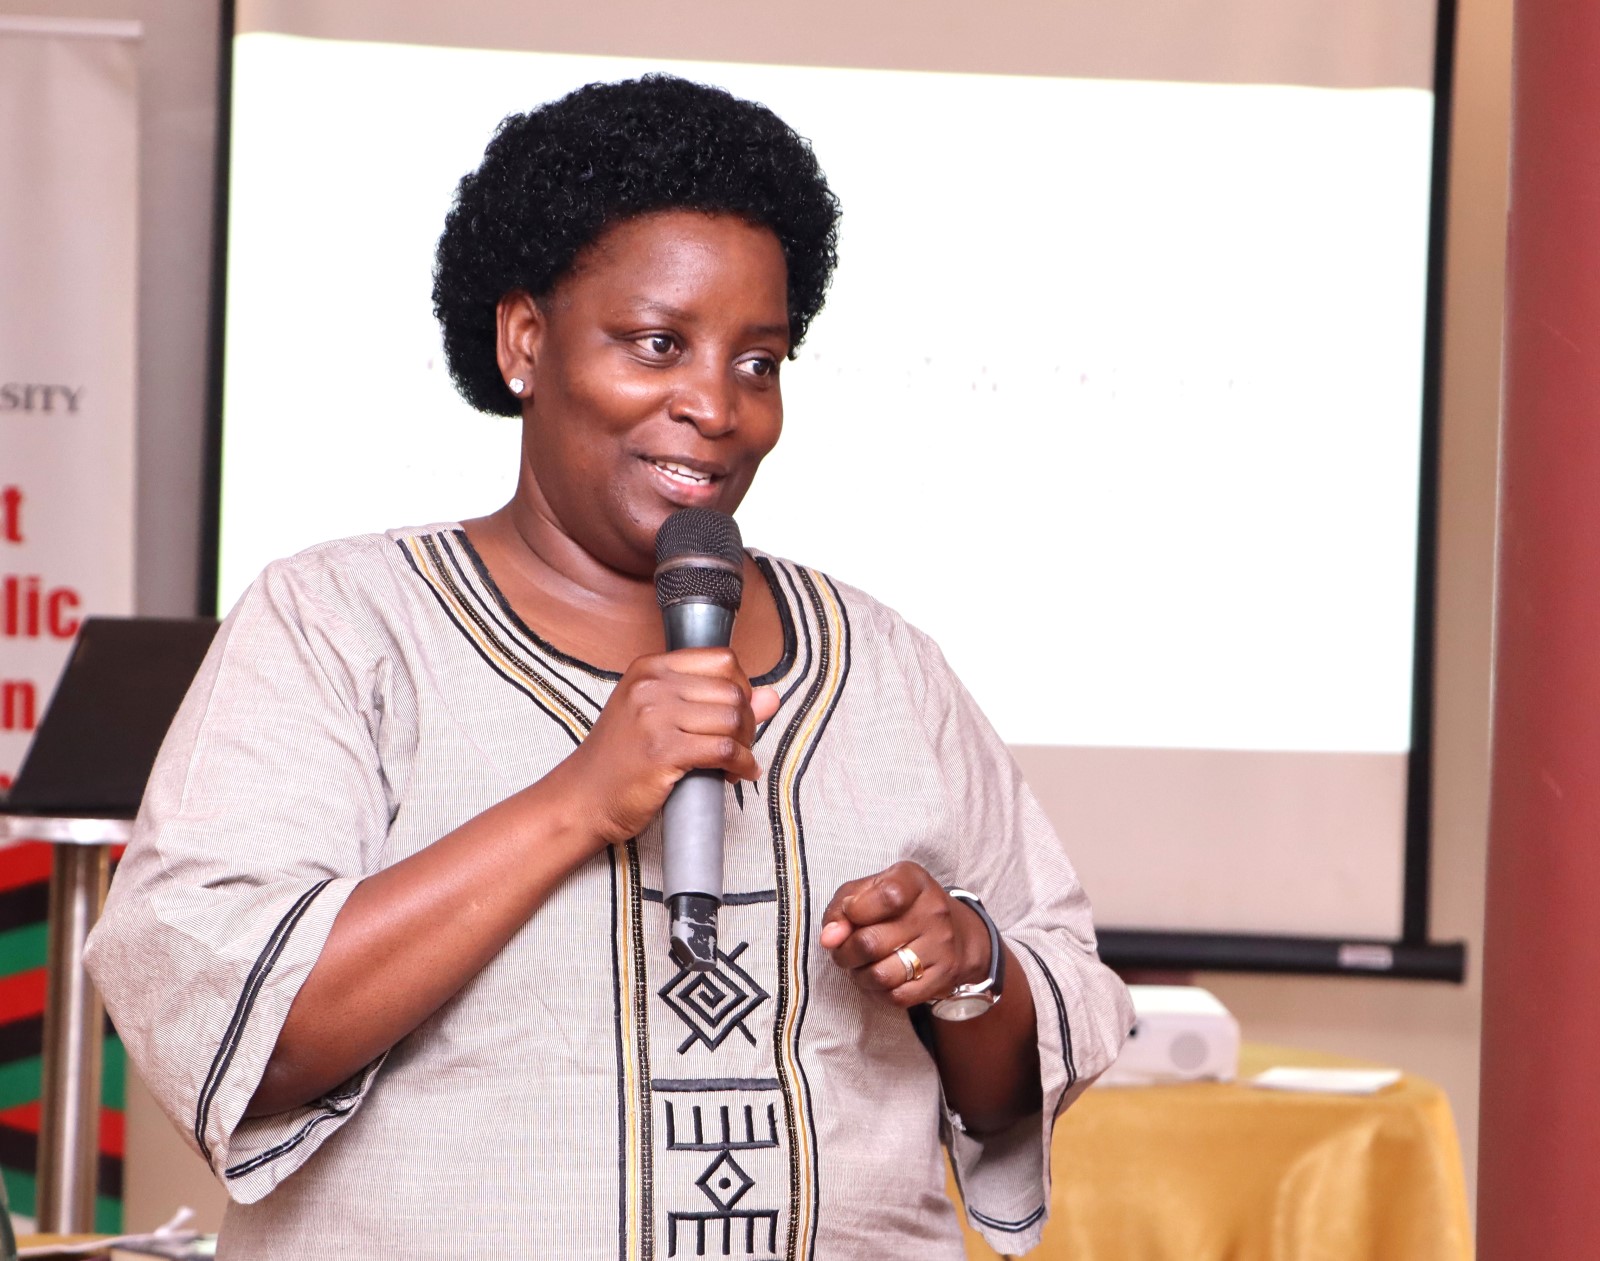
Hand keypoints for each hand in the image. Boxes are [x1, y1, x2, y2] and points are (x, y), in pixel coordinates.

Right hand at [559, 647, 779, 847]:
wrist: (583, 797)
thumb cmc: (620, 760)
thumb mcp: (661, 717)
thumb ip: (715, 702)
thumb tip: (771, 696)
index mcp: (650, 668)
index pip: (722, 659)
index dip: (742, 688)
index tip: (738, 713)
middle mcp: (651, 686)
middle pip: (732, 690)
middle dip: (748, 721)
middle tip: (739, 744)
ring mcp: (655, 717)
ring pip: (733, 719)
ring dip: (746, 745)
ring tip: (736, 762)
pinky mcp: (662, 752)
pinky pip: (724, 750)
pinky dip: (742, 765)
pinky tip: (737, 775)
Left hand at [819, 862, 987, 1007]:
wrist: (955, 932)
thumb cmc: (899, 907)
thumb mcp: (868, 891)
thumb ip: (842, 907)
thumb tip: (830, 937)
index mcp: (913, 882)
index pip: (887, 896)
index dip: (856, 911)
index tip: (849, 915)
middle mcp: (933, 912)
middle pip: (872, 943)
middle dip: (845, 951)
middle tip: (844, 950)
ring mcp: (941, 947)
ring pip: (882, 975)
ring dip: (859, 975)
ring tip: (859, 966)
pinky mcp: (942, 978)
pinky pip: (898, 997)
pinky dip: (877, 992)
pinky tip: (877, 980)